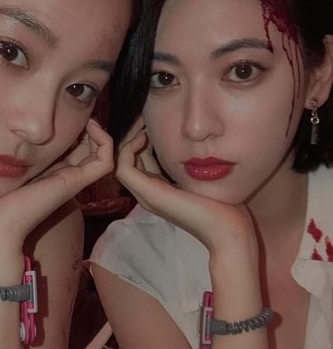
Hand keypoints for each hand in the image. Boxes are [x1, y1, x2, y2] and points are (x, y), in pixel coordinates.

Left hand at [0, 118, 111, 250]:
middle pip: (87, 147)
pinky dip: (106, 142)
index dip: (73, 127)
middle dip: (88, 126)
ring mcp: (70, 179)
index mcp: (44, 170)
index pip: (68, 146)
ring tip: (90, 119)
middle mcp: (60, 174)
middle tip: (83, 111)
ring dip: (101, 133)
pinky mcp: (75, 182)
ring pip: (101, 153)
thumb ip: (2, 147)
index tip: (65, 109)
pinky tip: (92, 127)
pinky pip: (105, 161)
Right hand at [116, 118, 255, 253]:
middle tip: (142, 116)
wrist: (228, 232)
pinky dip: (128, 150)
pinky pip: (123, 167)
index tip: (151, 121)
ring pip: (121, 162)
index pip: (140, 161)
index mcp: (160, 190)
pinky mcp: (150, 194)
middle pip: (128, 159)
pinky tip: (144, 137)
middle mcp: (149, 193)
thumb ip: (194, 165)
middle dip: (132, 136)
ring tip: (140, 123)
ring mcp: (147, 195)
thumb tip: (196, 144)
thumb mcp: (203, 178)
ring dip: (127, 140)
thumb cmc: (224, 207)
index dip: (141, 140)